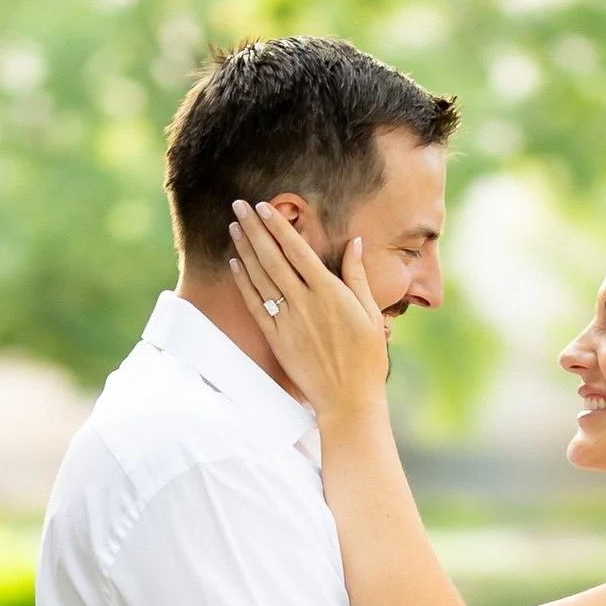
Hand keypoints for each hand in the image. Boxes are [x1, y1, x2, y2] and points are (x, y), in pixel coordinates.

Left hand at [229, 198, 389, 424]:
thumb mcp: (371, 314)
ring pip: (260, 278)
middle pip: (273, 258)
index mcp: (330, 293)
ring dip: (245, 250)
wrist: (349, 401)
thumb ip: (358, 276)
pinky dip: (244, 283)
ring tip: (234, 227)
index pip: (298, 251)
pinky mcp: (276, 340)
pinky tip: (235, 264)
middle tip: (239, 205)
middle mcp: (305, 303)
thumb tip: (355, 243)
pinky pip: (255, 306)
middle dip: (254, 229)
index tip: (264, 207)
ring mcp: (287, 321)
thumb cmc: (367, 358)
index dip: (278, 227)